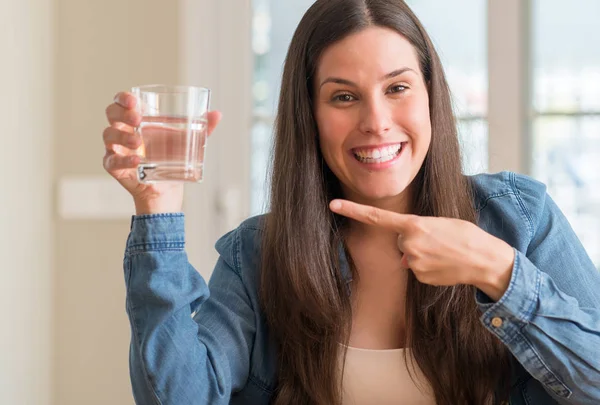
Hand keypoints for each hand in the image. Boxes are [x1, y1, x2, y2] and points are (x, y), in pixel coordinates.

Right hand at [102, 92, 221, 214]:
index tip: (133, 100)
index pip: (123, 101)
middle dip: (122, 113)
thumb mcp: (189, 142)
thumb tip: (218, 114)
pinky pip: (112, 161)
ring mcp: (117, 148)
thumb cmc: (173, 159)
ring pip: (108, 135)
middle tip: (138, 118)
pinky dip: (123, 159)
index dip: (124, 97)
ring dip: (122, 135)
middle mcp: (124, 131)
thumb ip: (203, 128)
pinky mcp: (115, 167)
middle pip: (111, 113)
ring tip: (138, 141)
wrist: (169, 189)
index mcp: (138, 119)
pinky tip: (137, 161)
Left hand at [329, 199, 514, 300]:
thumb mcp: (441, 223)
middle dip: (414, 240)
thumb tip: (404, 252)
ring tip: (444, 252)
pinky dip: (428, 267)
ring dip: (423, 254)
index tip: (334, 204)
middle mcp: (409, 244)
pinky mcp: (419, 277)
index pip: (377, 217)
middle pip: (400, 240)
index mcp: (414, 225)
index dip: (353, 210)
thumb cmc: (466, 236)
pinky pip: (416, 269)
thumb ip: (418, 231)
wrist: (485, 260)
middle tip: (439, 240)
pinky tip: (444, 264)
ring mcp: (413, 263)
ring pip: (408, 256)